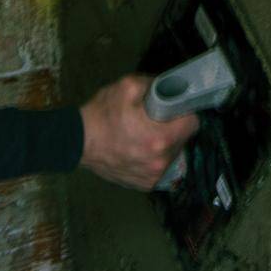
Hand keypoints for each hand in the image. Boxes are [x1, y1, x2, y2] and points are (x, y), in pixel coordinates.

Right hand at [78, 74, 200, 190]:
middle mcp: (161, 161)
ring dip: (164, 144)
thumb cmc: (102, 114)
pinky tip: (138, 149)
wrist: (77, 142)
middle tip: (154, 120)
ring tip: (143, 135)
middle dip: (173, 128)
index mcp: (161, 137)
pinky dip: (153, 158)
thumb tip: (172, 88)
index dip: (184, 112)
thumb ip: (155, 85)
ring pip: (172, 155)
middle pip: (183, 140)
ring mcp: (153, 176)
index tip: (173, 109)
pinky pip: (159, 167)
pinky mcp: (145, 185)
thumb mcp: (128, 86)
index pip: (193, 123)